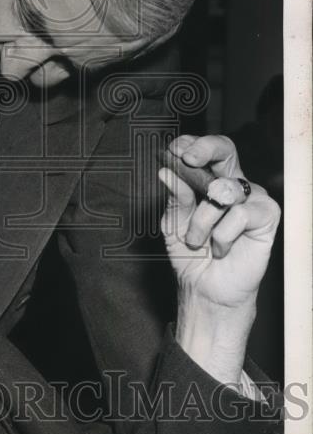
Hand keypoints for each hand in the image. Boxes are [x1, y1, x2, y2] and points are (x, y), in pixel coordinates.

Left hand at [159, 134, 280, 383]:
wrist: (205, 289)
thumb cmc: (191, 255)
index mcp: (209, 180)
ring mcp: (251, 199)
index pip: (204, 151)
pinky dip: (222, 236)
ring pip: (223, 191)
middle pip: (226, 149)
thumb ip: (175, 197)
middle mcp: (233, 184)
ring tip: (198, 242)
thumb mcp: (173, 223)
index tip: (173, 151)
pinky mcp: (266, 217)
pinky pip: (239, 215)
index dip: (190, 144)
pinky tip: (221, 250)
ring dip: (202, 219)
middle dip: (205, 149)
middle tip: (189, 160)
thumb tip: (167, 170)